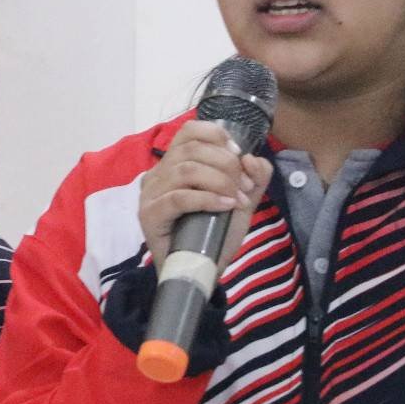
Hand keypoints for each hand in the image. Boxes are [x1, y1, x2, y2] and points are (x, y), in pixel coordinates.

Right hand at [139, 121, 272, 273]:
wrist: (200, 272)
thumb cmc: (214, 235)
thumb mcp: (241, 200)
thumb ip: (254, 177)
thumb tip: (252, 159)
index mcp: (175, 163)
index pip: (189, 131)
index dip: (216, 136)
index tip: (238, 156)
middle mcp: (158, 173)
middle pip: (191, 149)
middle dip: (226, 164)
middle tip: (244, 187)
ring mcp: (150, 194)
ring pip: (186, 170)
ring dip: (219, 181)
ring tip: (236, 199)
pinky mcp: (149, 215)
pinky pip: (179, 197)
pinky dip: (207, 199)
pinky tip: (225, 206)